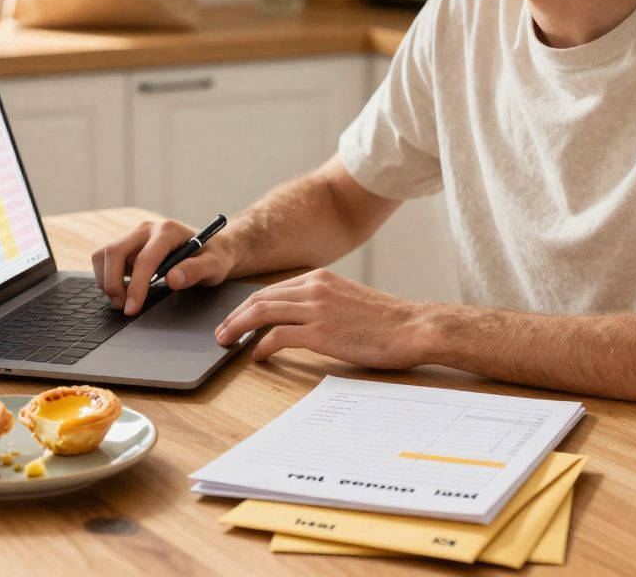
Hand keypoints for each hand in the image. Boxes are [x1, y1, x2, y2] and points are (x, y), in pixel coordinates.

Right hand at [91, 218, 236, 314]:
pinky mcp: (129, 244)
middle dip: (112, 282)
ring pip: (104, 254)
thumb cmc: (215, 257)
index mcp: (168, 231)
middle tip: (123, 307)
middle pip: (114, 252)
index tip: (132, 308)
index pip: (143, 260)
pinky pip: (106, 258)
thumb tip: (172, 279)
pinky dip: (107, 276)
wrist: (213, 248)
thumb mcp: (215, 265)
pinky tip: (123, 289)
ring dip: (106, 279)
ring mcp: (136, 235)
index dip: (135, 286)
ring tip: (122, 300)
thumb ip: (196, 271)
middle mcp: (148, 229)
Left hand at [213, 269, 430, 368]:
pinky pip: (277, 336)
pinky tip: (258, 357)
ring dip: (237, 329)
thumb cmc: (388, 321)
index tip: (236, 318)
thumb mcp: (350, 300)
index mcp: (321, 278)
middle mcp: (314, 288)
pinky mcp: (320, 333)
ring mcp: (316, 309)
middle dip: (234, 316)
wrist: (414, 328)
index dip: (248, 305)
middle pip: (259, 298)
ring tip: (226, 342)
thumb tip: (302, 320)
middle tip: (221, 332)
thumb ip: (325, 303)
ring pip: (261, 313)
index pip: (272, 289)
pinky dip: (261, 346)